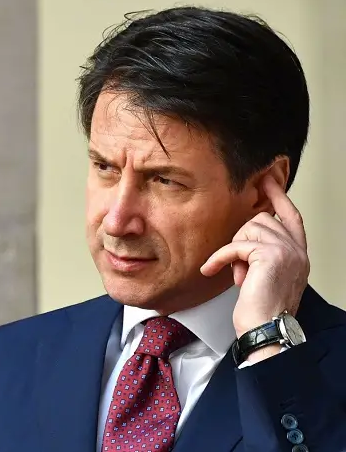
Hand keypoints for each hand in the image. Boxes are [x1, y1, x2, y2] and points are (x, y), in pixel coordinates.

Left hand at [200, 175, 309, 341]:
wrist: (265, 329)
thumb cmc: (261, 310)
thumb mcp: (263, 275)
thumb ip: (260, 254)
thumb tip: (243, 240)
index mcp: (298, 254)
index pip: (291, 216)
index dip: (278, 196)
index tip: (267, 180)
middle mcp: (297, 250)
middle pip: (261, 219)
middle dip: (241, 239)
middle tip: (239, 266)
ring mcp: (286, 250)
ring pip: (248, 229)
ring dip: (234, 250)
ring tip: (238, 274)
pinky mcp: (270, 255)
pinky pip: (235, 245)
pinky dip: (220, 257)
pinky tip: (211, 269)